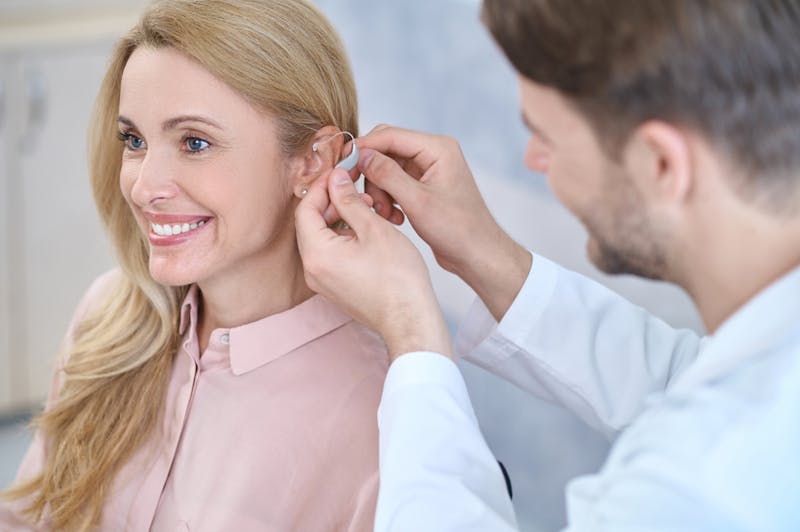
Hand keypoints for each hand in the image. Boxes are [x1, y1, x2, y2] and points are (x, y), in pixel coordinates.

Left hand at [295, 167, 452, 361]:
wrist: (410, 319)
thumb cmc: (398, 279)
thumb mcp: (374, 228)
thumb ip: (349, 201)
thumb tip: (336, 179)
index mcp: (317, 254)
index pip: (305, 208)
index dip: (322, 187)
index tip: (340, 174)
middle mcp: (312, 270)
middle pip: (311, 223)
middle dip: (332, 202)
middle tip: (357, 188)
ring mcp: (322, 282)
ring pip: (322, 239)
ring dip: (340, 219)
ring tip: (369, 209)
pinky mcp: (335, 288)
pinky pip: (330, 255)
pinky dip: (344, 238)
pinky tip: (367, 231)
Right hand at [355, 125, 531, 320]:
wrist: (477, 253)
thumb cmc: (457, 229)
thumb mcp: (417, 201)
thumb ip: (387, 175)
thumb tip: (361, 155)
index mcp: (438, 148)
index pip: (390, 135)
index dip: (364, 149)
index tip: (342, 165)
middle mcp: (433, 153)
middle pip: (386, 150)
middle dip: (371, 174)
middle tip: (364, 197)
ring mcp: (427, 169)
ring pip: (386, 169)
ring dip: (379, 190)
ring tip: (386, 215)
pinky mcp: (423, 185)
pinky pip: (394, 183)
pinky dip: (388, 198)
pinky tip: (394, 218)